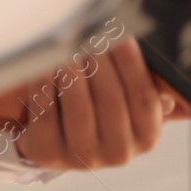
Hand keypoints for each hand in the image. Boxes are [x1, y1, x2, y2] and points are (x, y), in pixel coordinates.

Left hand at [0, 37, 190, 169]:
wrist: (57, 139)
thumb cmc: (97, 107)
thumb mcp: (125, 98)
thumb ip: (141, 79)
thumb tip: (137, 44)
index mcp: (146, 136)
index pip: (144, 98)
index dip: (132, 64)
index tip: (121, 35)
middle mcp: (119, 152)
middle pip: (110, 99)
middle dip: (99, 62)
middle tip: (88, 36)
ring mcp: (83, 156)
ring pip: (78, 107)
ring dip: (72, 72)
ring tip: (67, 49)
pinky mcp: (49, 151)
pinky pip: (46, 112)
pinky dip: (45, 85)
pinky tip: (45, 67)